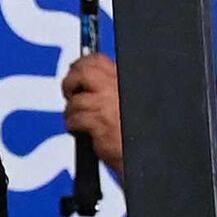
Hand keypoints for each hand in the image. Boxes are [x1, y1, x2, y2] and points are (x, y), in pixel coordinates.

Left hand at [59, 48, 125, 179]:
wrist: (146, 155)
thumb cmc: (137, 133)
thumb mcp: (129, 103)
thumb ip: (111, 90)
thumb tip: (87, 83)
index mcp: (124, 80)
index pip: (97, 61)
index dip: (81, 66)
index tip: (74, 74)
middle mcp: (116, 89)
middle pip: (82, 72)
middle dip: (70, 82)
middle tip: (70, 93)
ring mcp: (107, 105)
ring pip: (76, 100)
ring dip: (71, 111)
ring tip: (77, 120)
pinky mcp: (100, 123)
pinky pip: (75, 119)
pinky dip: (72, 126)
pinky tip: (80, 131)